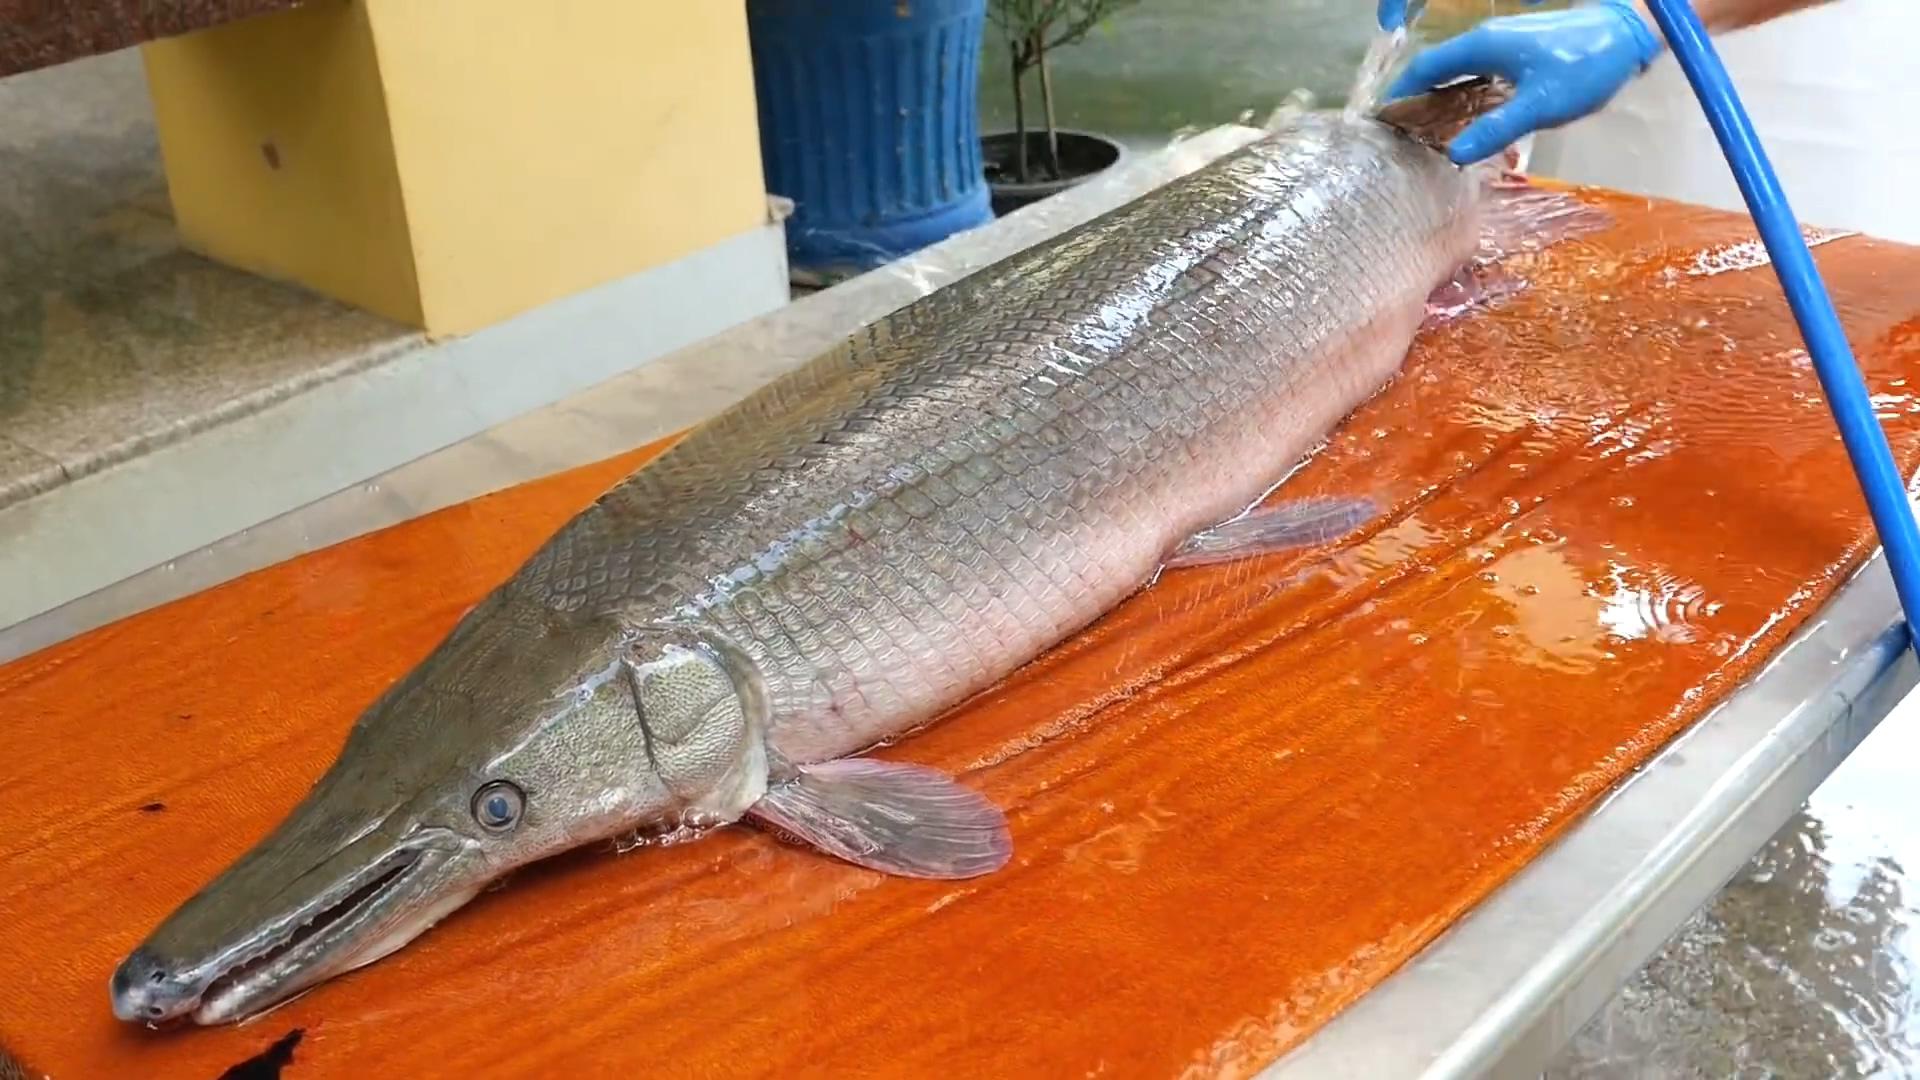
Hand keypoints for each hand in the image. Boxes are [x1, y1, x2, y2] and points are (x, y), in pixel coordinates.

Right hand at [1387, 0, 1663, 163]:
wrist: (1628, 36)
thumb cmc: (1582, 67)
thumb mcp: (1539, 105)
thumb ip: (1495, 129)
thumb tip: (1453, 156)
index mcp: (1480, 46)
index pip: (1423, 69)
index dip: (1399, 95)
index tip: (1383, 123)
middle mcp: (1485, 41)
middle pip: (1436, 71)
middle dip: (1417, 102)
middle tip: (1404, 138)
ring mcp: (1503, 45)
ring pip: (1458, 73)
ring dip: (1442, 102)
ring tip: (1431, 137)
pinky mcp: (1519, 53)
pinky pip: (1478, 75)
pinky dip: (1465, 97)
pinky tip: (1471, 123)